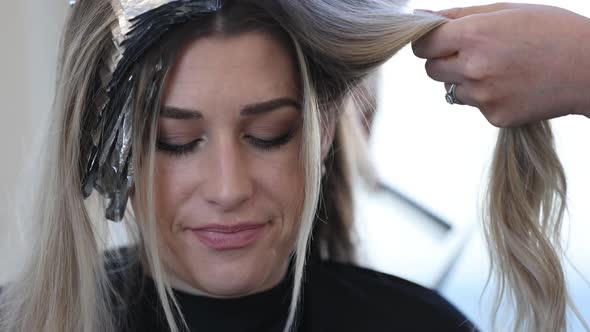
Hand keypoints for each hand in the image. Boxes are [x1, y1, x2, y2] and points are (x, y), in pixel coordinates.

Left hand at [412, 3, 589, 126]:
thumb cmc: (552, 31)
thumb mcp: (507, 10)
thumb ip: (459, 15)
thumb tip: (422, 18)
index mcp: (473, 35)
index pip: (422, 46)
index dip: (427, 43)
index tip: (435, 42)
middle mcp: (473, 67)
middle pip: (431, 70)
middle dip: (443, 62)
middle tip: (471, 54)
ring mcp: (483, 96)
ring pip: (451, 89)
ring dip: (465, 80)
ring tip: (500, 69)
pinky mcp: (494, 116)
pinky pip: (475, 105)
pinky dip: (486, 97)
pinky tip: (512, 85)